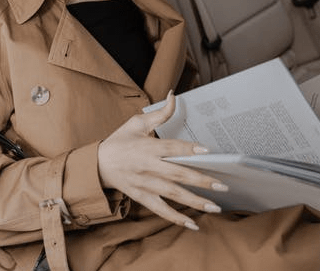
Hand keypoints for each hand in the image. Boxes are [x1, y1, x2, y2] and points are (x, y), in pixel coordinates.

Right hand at [97, 91, 227, 229]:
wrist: (97, 164)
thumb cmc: (120, 140)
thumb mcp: (137, 122)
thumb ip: (160, 113)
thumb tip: (173, 96)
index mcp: (146, 147)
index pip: (171, 148)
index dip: (189, 149)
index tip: (207, 151)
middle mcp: (147, 167)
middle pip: (177, 174)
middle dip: (200, 180)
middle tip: (222, 185)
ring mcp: (145, 184)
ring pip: (172, 194)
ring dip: (195, 201)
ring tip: (215, 207)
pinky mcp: (142, 197)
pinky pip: (161, 210)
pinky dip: (176, 218)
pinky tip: (193, 224)